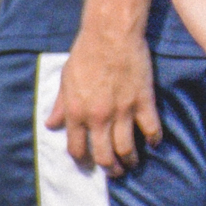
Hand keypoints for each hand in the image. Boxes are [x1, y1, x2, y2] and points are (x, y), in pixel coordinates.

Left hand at [47, 24, 158, 172]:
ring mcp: (122, 111)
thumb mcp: (66, 80)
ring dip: (131, 160)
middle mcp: (97, 117)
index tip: (90, 164)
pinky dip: (154, 139)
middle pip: (104, 156)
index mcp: (76, 113)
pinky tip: (154, 142)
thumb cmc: (86, 54)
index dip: (83, 161)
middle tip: (116, 171)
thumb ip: (59, 106)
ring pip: (127, 149)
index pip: (77, 149)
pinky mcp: (142, 101)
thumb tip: (51, 124)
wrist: (110, 34)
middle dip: (111, 169)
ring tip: (133, 162)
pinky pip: (151, 129)